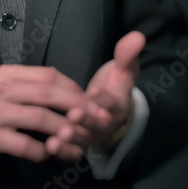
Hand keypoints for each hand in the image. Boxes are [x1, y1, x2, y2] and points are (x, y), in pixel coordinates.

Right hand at [0, 64, 91, 162]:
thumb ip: (24, 81)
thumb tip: (59, 87)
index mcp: (8, 75)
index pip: (49, 76)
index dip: (73, 88)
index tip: (87, 102)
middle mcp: (3, 90)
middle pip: (49, 94)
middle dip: (77, 107)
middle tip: (95, 120)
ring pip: (39, 119)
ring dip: (63, 132)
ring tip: (78, 144)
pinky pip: (22, 145)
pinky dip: (39, 151)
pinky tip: (47, 155)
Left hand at [46, 31, 144, 154]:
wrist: (108, 106)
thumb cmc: (114, 85)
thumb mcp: (122, 68)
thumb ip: (126, 55)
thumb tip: (137, 36)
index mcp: (118, 105)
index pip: (114, 103)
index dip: (105, 99)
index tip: (95, 93)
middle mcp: (106, 123)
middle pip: (98, 124)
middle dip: (87, 120)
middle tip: (75, 114)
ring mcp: (92, 135)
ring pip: (84, 139)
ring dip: (72, 138)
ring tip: (59, 135)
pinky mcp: (79, 144)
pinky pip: (72, 151)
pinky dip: (63, 152)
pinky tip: (50, 147)